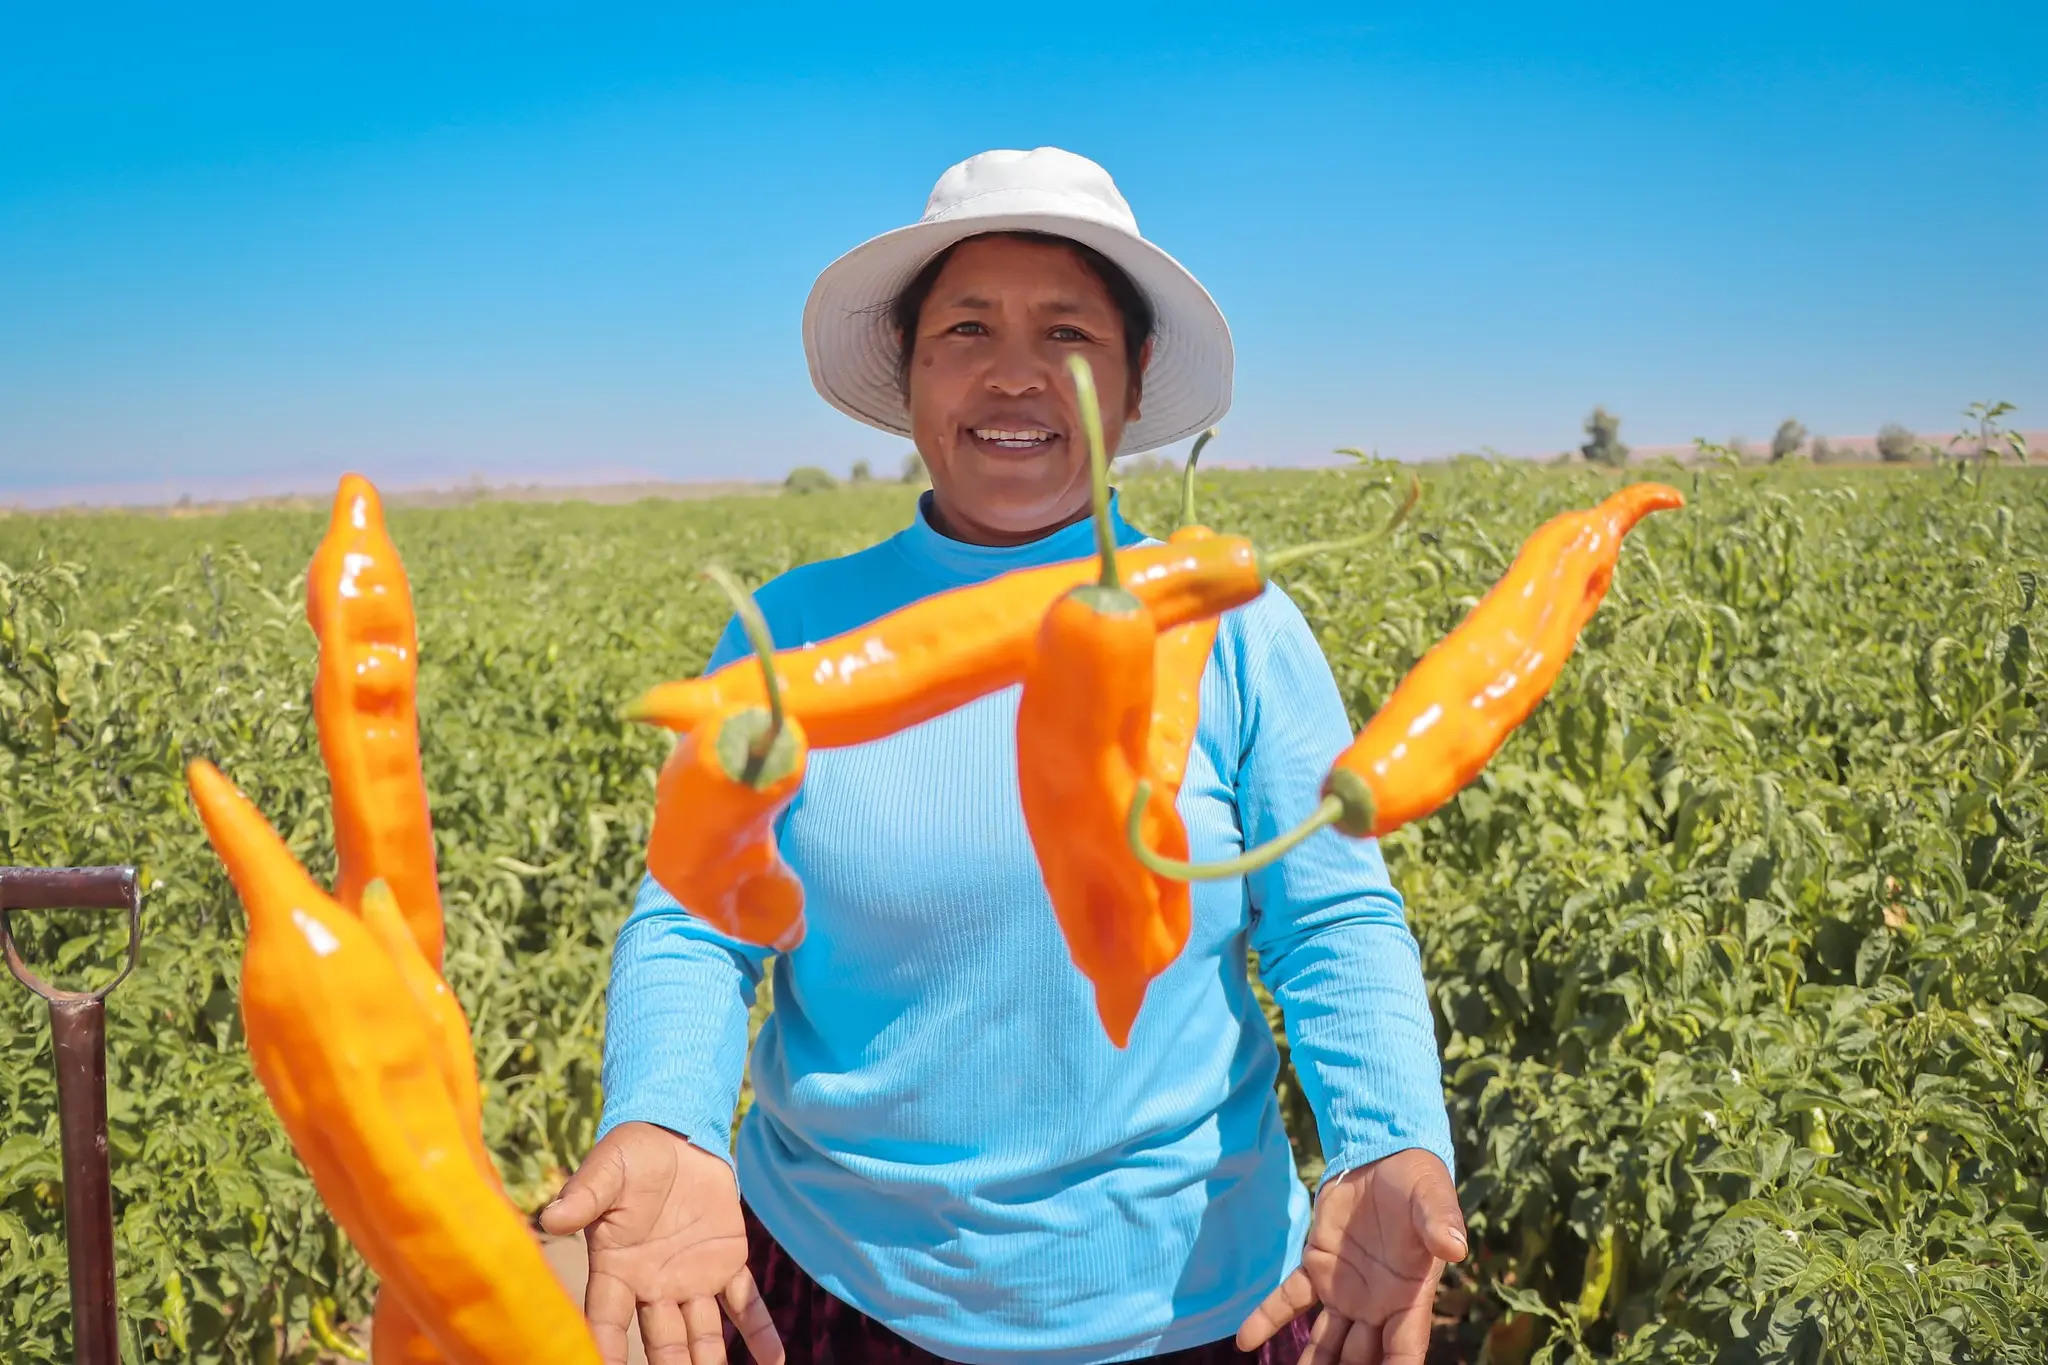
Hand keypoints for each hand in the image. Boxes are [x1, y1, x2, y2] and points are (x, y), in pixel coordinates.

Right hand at [540, 1121, 784, 1364]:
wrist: (675, 1134)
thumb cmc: (630, 1155)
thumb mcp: (606, 1172)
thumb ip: (584, 1197)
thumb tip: (549, 1218)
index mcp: (617, 1268)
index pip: (608, 1320)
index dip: (606, 1349)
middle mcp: (653, 1285)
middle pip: (661, 1341)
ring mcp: (692, 1278)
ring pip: (702, 1334)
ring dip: (710, 1362)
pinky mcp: (727, 1263)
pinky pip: (745, 1305)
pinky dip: (760, 1334)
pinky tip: (773, 1363)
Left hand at [1236, 1148, 1466, 1364]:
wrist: (1385, 1156)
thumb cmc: (1419, 1183)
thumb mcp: (1433, 1199)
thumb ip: (1440, 1223)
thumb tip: (1455, 1247)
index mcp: (1410, 1297)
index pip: (1403, 1350)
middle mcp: (1377, 1303)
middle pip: (1361, 1357)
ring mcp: (1344, 1289)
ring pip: (1325, 1340)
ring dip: (1310, 1363)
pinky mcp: (1316, 1265)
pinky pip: (1289, 1300)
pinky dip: (1266, 1319)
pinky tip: (1244, 1341)